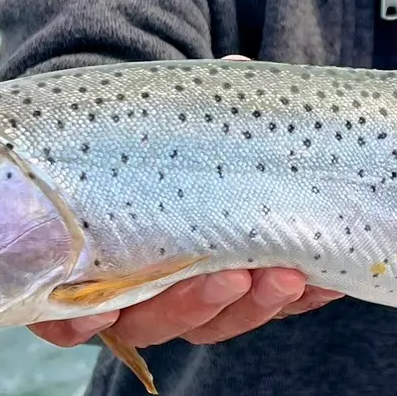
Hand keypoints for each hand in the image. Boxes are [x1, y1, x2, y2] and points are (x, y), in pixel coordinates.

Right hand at [27, 52, 344, 350]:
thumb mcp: (149, 124)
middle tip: (231, 277)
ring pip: (215, 323)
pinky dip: (297, 301)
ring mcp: (189, 304)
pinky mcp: (239, 300)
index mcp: (85, 266)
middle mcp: (134, 300)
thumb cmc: (142, 141)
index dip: (78, 325)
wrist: (180, 148)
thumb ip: (176, 111)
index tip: (96, 316)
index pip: (71, 318)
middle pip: (156, 322)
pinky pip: (266, 311)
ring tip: (288, 276)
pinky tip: (326, 286)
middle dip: (194, 304)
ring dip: (253, 306)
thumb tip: (235, 70)